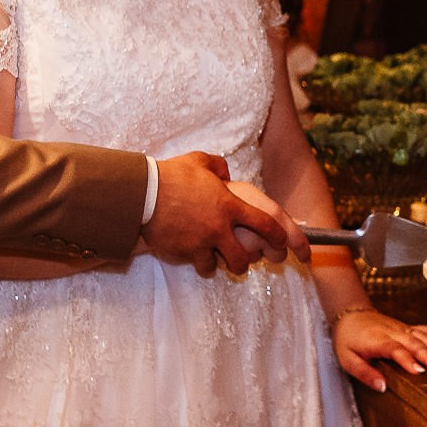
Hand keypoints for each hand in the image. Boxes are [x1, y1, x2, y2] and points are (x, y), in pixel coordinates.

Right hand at [143, 152, 305, 274]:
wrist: (144, 194)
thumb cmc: (172, 175)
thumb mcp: (199, 161)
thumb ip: (218, 166)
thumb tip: (226, 173)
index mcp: (230, 204)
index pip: (266, 224)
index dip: (279, 237)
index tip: (282, 243)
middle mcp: (220, 227)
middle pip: (246, 256)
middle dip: (248, 262)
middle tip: (245, 261)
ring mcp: (203, 242)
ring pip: (222, 265)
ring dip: (222, 264)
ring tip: (217, 260)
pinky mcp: (185, 252)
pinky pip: (199, 264)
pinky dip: (200, 262)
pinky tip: (196, 256)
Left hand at [332, 309, 426, 393]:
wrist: (349, 315)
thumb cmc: (347, 340)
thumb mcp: (348, 360)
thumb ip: (364, 374)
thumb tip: (382, 387)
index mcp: (377, 341)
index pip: (395, 349)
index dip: (408, 359)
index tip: (419, 371)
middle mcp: (393, 333)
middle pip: (414, 342)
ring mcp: (402, 328)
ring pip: (423, 336)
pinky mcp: (407, 327)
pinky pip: (425, 331)